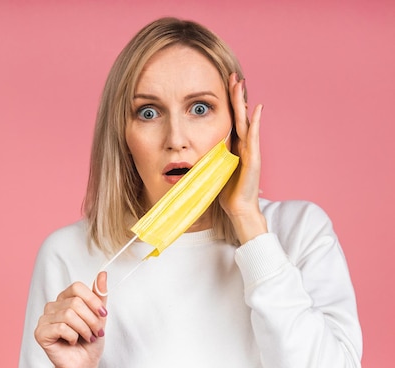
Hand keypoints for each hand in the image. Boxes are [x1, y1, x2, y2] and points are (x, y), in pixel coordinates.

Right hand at [34, 272, 107, 367]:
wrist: (84, 365)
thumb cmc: (89, 342)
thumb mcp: (99, 317)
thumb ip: (99, 296)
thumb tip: (103, 274)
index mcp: (65, 299)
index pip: (77, 287)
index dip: (93, 300)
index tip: (103, 314)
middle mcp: (53, 306)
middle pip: (75, 302)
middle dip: (91, 319)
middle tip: (96, 332)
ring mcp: (44, 319)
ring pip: (68, 315)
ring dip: (84, 329)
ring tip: (87, 338)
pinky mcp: (40, 333)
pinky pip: (61, 327)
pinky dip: (72, 336)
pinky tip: (72, 342)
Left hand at [219, 73, 266, 243]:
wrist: (239, 210)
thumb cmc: (226, 193)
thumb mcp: (213, 169)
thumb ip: (209, 156)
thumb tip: (192, 150)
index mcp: (234, 147)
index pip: (232, 120)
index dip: (228, 103)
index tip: (224, 85)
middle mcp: (244, 146)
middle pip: (240, 115)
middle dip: (236, 96)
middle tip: (234, 76)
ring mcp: (250, 152)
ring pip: (246, 121)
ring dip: (243, 103)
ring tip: (241, 85)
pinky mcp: (253, 160)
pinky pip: (253, 137)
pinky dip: (255, 123)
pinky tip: (256, 109)